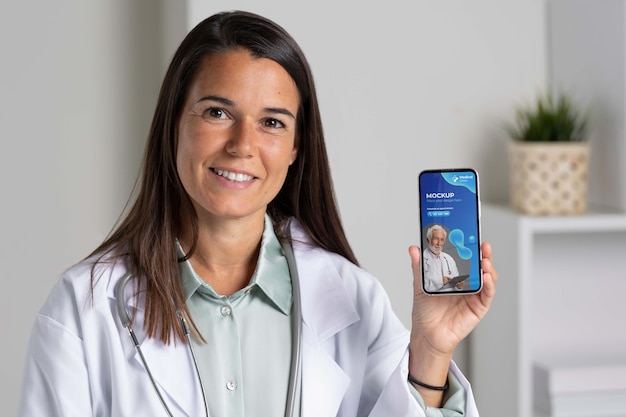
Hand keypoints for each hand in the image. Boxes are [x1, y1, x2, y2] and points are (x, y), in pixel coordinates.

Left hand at [407, 242, 497, 404]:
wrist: (427, 333)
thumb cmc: (426, 310)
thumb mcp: (420, 284)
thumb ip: (419, 266)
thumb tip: (414, 248)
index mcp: (456, 275)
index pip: (467, 257)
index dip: (471, 246)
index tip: (471, 235)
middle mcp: (468, 283)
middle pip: (481, 264)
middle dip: (484, 253)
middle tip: (482, 245)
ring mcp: (475, 294)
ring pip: (488, 277)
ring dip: (489, 267)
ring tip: (484, 261)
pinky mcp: (479, 307)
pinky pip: (487, 294)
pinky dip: (489, 285)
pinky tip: (486, 277)